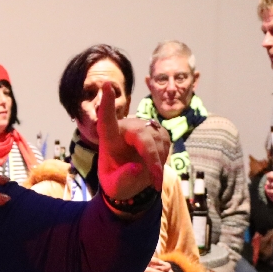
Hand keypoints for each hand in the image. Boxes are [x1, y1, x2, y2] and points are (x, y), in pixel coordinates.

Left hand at [96, 82, 167, 200]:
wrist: (129, 180)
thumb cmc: (117, 180)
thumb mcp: (116, 187)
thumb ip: (124, 179)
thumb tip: (136, 167)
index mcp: (109, 138)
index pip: (106, 119)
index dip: (107, 103)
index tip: (106, 84)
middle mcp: (125, 128)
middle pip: (142, 136)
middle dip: (151, 157)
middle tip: (155, 178)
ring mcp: (142, 127)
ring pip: (157, 140)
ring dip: (158, 161)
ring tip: (152, 177)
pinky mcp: (156, 130)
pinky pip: (166, 141)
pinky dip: (164, 157)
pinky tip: (156, 165)